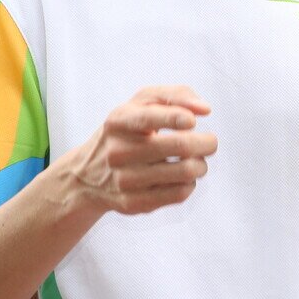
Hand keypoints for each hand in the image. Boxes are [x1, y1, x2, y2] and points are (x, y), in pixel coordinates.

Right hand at [68, 86, 215, 215]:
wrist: (88, 175)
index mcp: (119, 121)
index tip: (192, 121)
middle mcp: (119, 151)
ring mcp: (124, 180)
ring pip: (185, 172)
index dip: (176, 117)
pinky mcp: (133, 203)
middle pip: (179, 146)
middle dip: (206, 143)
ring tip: (197, 160)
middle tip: (210, 143)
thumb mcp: (141, 104)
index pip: (150, 118)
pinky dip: (190, 184)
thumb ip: (175, 95)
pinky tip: (182, 178)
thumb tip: (204, 109)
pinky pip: (178, 194)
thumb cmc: (127, 131)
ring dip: (201, 165)